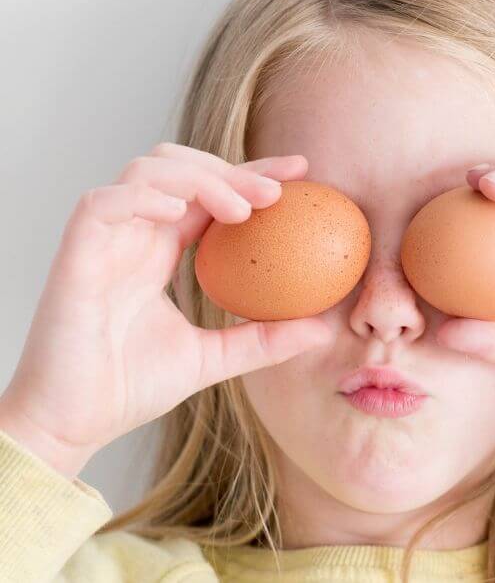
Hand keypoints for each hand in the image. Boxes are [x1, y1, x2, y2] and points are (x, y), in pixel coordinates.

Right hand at [0, 143, 328, 478]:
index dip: (252, 174)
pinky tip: (181, 209)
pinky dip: (143, 196)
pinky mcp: (75, 254)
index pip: (209, 193)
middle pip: (181, 167)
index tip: (301, 173)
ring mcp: (104, 240)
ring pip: (146, 171)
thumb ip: (263, 339)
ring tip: (241, 210)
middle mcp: (133, 235)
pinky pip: (104, 203)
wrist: (71, 425)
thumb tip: (324, 329)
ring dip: (198, 177)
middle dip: (232, 168)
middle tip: (278, 191)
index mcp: (160, 250)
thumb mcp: (214, 359)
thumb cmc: (129, 389)